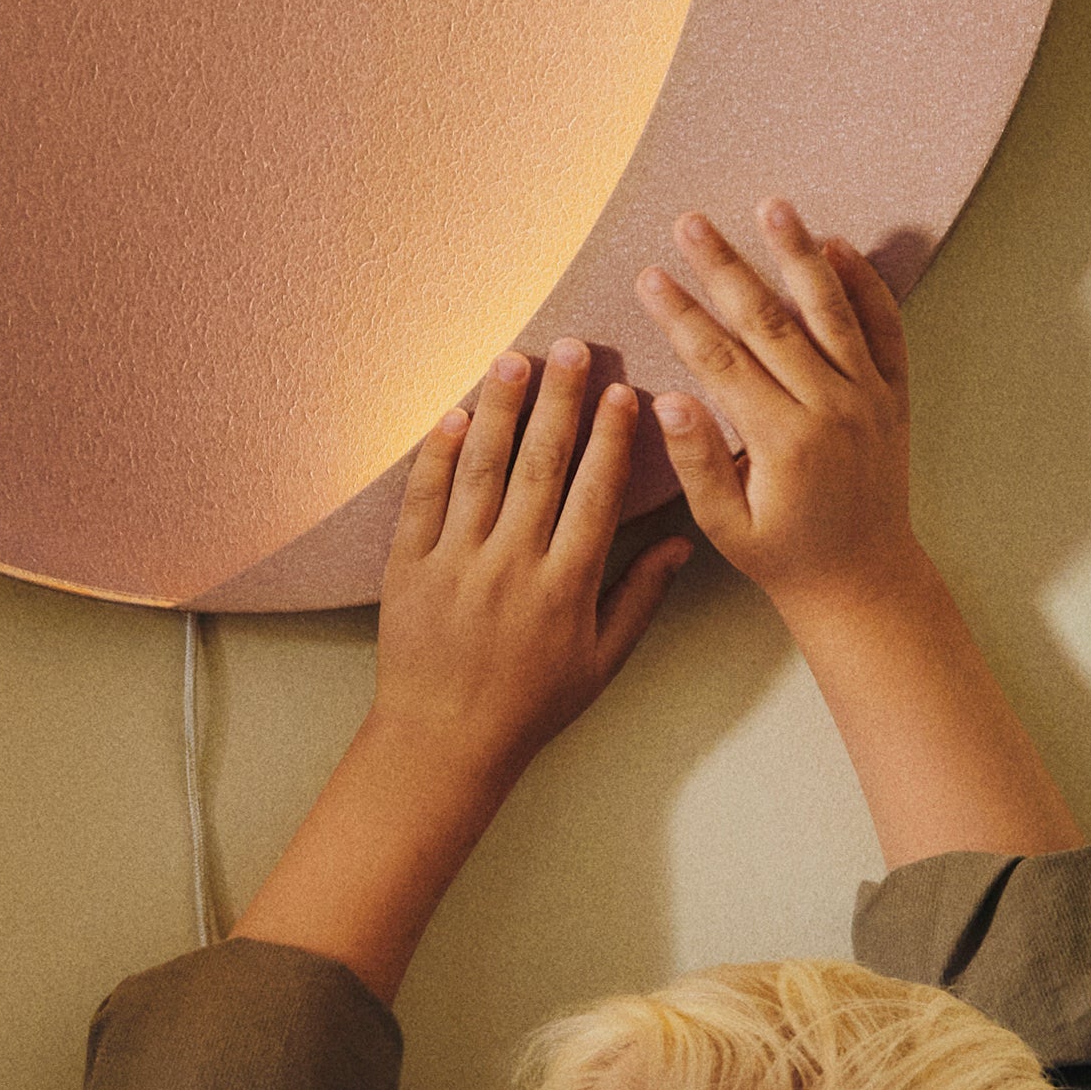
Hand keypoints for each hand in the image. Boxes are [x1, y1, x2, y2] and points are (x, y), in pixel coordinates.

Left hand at [372, 337, 690, 796]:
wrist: (443, 741)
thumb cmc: (530, 705)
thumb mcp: (601, 661)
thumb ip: (639, 596)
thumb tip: (682, 542)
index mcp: (565, 587)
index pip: (594, 495)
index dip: (610, 439)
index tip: (623, 391)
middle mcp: (511, 567)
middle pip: (539, 466)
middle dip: (559, 402)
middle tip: (571, 348)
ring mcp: (455, 564)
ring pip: (480, 470)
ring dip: (498, 409)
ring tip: (514, 359)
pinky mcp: (408, 568)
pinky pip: (423, 499)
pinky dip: (437, 454)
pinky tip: (454, 413)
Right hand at [636, 201, 917, 619]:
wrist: (865, 578)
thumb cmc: (785, 556)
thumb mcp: (727, 525)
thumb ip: (698, 461)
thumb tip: (667, 399)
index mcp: (782, 440)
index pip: (719, 360)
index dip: (680, 314)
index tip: (649, 276)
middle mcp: (831, 408)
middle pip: (769, 320)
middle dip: (724, 267)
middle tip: (690, 221)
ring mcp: (869, 397)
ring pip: (830, 310)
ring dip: (798, 253)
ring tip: (772, 206)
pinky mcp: (894, 396)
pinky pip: (884, 329)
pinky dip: (866, 286)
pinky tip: (841, 246)